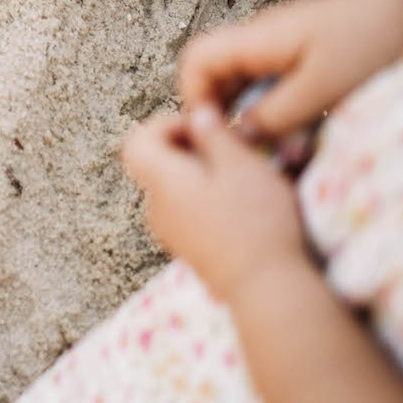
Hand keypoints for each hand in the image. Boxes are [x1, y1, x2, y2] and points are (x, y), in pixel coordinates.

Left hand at [122, 108, 307, 301]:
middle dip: (192, 148)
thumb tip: (197, 115)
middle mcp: (156, 208)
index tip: (205, 129)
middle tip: (232, 151)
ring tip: (243, 179)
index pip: (137, 141)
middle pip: (157, 164)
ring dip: (204, 174)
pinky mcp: (190, 249)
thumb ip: (214, 135)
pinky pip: (189, 211)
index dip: (167, 125)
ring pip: (176, 188)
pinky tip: (243, 206)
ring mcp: (171, 233)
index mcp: (162, 182)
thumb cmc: (255, 221)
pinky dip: (209, 199)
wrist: (266, 288)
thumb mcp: (241, 165)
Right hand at [178, 0, 402, 138]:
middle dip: (218, 109)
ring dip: (244, 109)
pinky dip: (266, 102)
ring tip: (266, 139)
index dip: (194, 97)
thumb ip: (275, 115)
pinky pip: (263, 76)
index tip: (214, 131)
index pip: (196, 60)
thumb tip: (238, 137)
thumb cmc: (369, 43)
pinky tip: (289, 124)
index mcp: (257, 37)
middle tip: (241, 144)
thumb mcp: (323, 89)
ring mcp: (275, 40)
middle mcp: (258, 34)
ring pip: (238, 77)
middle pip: (212, 70)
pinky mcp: (295, 47)